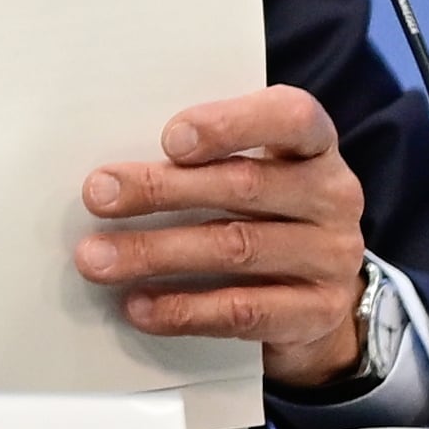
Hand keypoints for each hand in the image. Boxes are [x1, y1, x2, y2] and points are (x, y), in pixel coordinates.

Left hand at [75, 86, 371, 389]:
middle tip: (97, 195)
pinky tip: (138, 306)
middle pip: (244, 185)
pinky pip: (244, 311)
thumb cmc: (257, 207)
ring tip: (96, 259)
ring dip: (155, 253)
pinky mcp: (319, 311)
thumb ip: (194, 157)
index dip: (230, 125)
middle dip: (160, 189)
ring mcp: (332, 256)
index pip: (290, 117)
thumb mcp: (241, 167)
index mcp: (312, 144)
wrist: (313, 292)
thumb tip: (108, 175)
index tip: (168, 140)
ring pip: (237, 249)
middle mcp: (333, 195)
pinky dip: (184, 309)